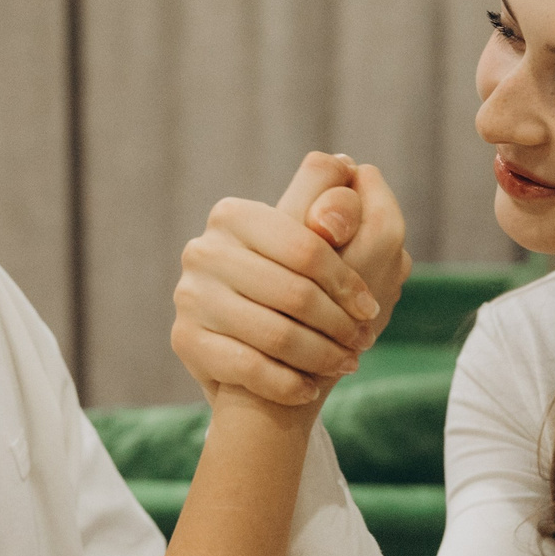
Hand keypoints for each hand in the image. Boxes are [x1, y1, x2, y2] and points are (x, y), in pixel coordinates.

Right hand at [172, 151, 412, 405]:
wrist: (247, 355)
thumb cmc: (296, 290)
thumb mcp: (323, 242)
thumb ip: (338, 205)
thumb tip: (350, 166)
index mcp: (235, 214)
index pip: (308, 248)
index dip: (347, 282)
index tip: (371, 307)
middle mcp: (203, 249)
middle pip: (294, 294)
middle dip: (339, 323)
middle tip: (363, 341)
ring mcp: (188, 295)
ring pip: (275, 334)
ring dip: (321, 355)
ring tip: (346, 363)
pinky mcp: (184, 340)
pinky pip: (247, 367)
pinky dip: (287, 383)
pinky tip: (310, 388)